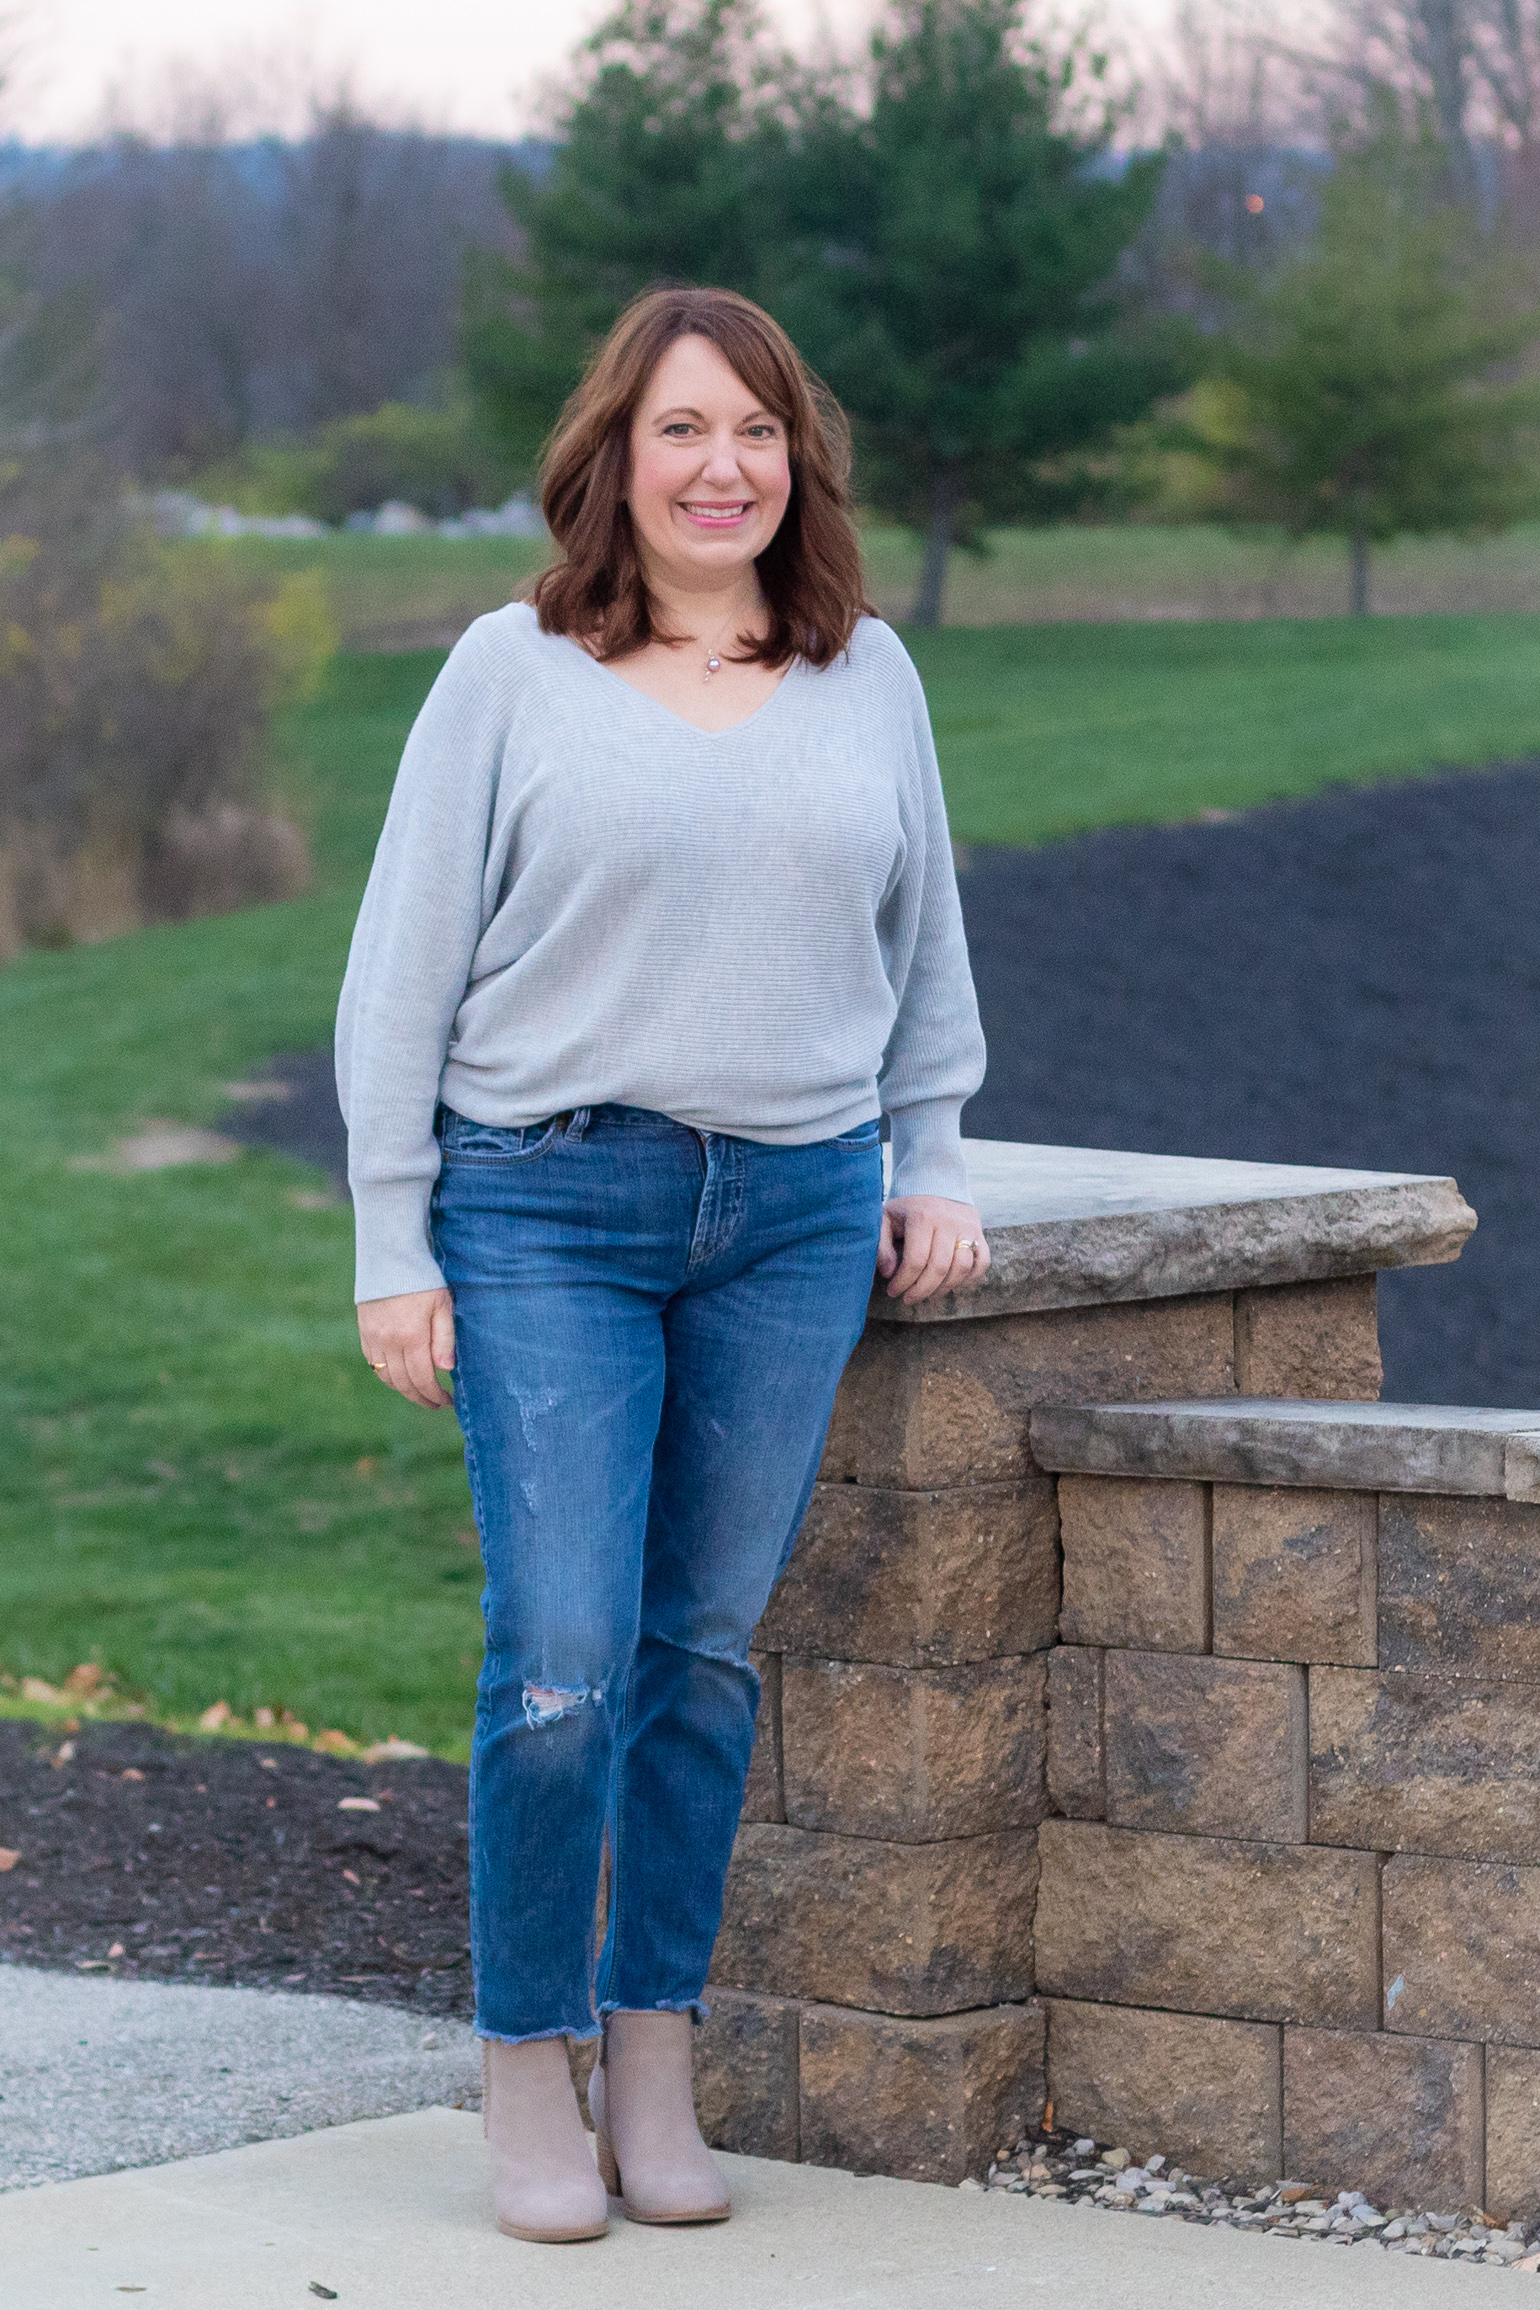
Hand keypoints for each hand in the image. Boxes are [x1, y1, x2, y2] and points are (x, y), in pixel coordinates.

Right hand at [357, 1287, 455, 1408]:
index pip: (422, 1379)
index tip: (446, 1402)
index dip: (434, 1395)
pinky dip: (387, 1375)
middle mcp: (388, 1342)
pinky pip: (374, 1363)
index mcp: (411, 1336)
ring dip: (404, 1390)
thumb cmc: (423, 1279)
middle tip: (435, 1403)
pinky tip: (401, 1375)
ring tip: (420, 1392)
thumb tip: (446, 1369)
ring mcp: (373, 1338)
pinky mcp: (365, 1332)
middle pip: (403, 1383)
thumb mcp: (442, 1305)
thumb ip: (444, 1339)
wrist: (389, 1257)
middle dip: (421, 1398)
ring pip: (386, 1376)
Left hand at [877, 1196, 990, 1305]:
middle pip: (939, 1268)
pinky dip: (970, 1278)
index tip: (893, 1291)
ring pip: (962, 1268)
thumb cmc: (907, 1207)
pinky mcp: (980, 1233)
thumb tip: (889, 1273)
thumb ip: (882, 1245)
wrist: (936, 1183)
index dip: (903, 1282)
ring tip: (928, 1293)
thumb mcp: (886, 1219)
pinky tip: (951, 1284)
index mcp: (922, 1218)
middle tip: (908, 1298)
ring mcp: (967, 1228)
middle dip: (921, 1290)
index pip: (915, 1261)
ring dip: (944, 1288)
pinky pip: (982, 1262)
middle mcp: (948, 1223)